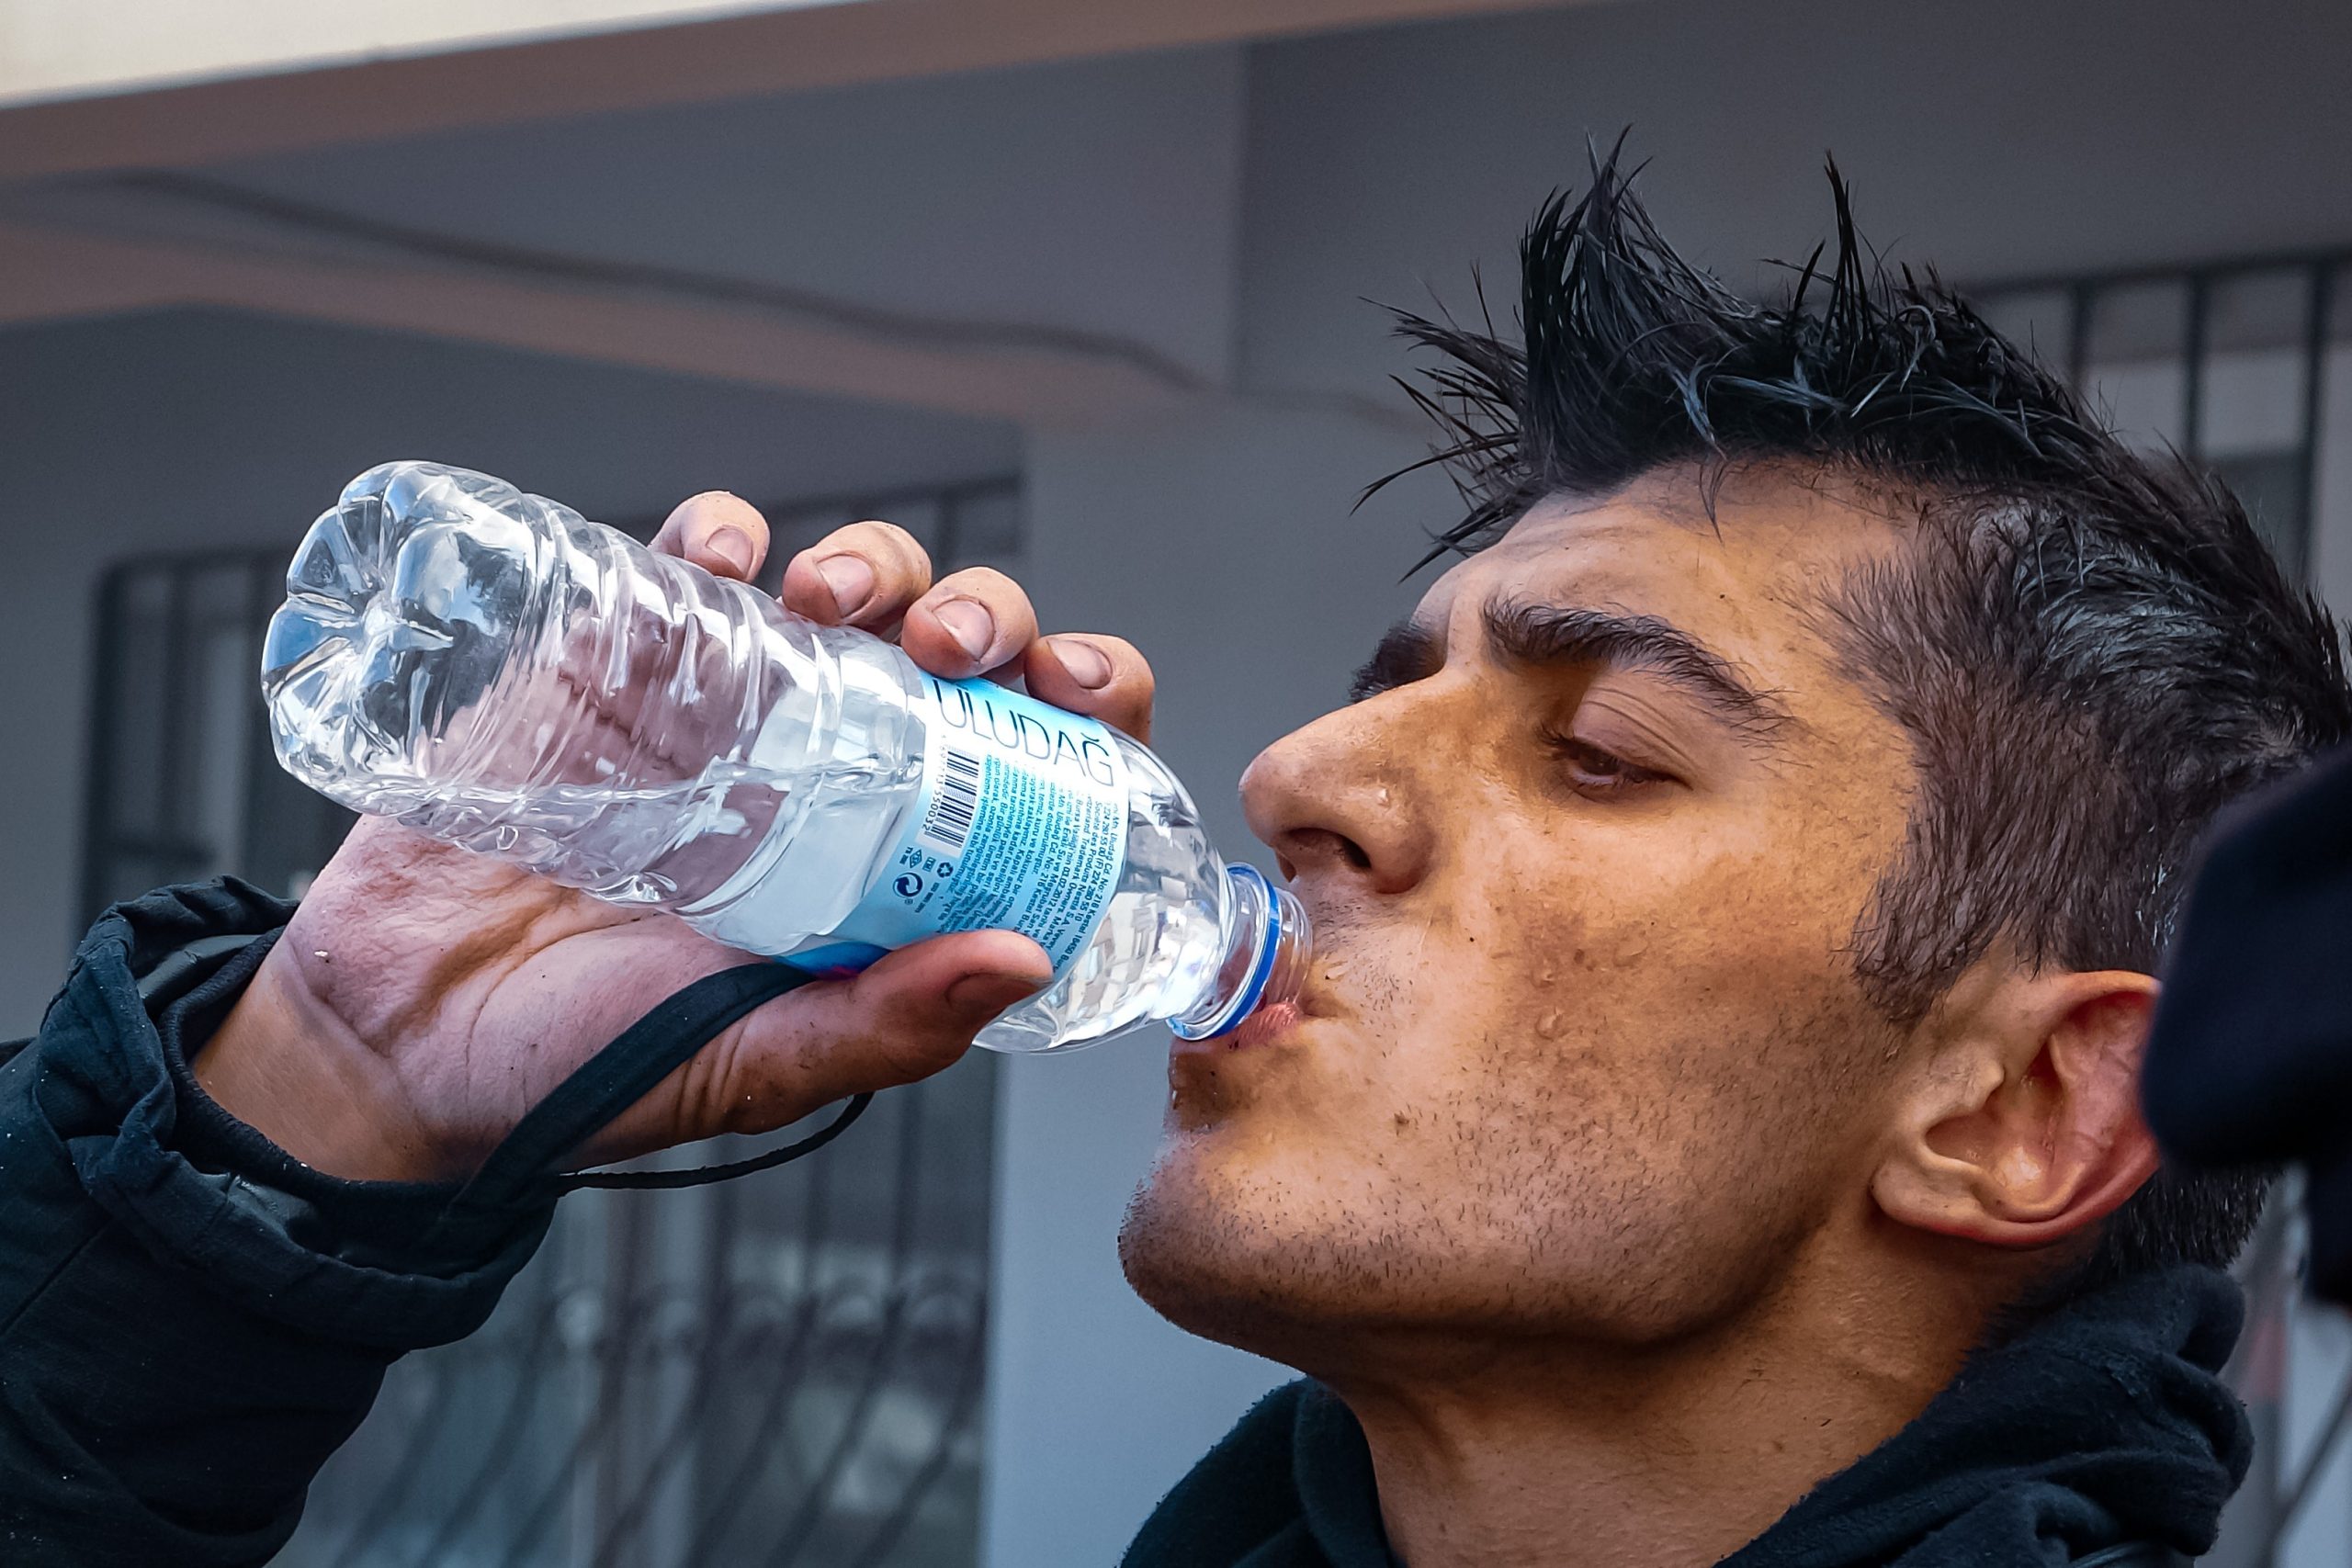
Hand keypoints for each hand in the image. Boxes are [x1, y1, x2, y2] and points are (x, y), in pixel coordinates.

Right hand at [193, 494, 1156, 1181]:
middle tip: (943, 646)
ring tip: (823, 598)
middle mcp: (831, 776)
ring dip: (868, 562)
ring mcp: (727, 712)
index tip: (1070, 687)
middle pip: (956, 649)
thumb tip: (1024, 959)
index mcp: (894, 866)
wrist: (389, 1042)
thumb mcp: (751, 1065)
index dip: (1078, 701)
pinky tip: (722, 550)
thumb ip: (880, 1026)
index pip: (1033, 756)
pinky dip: (720, 532)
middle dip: (980, 612)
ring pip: (843, 587)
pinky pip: (689, 567)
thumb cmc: (581, 1070)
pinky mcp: (616, 666)